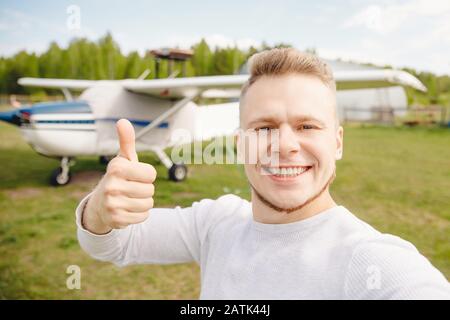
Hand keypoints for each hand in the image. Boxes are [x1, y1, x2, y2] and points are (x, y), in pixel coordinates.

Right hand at [83, 119, 156, 233]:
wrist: (100, 205)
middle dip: (145, 190)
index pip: (151, 174)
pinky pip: (143, 216)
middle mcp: (112, 186)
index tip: (135, 176)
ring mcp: (112, 204)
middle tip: (131, 189)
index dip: (147, 175)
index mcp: (116, 168)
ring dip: (143, 202)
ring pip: (148, 204)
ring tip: (129, 199)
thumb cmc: (118, 178)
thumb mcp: (122, 159)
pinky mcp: (116, 220)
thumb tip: (123, 121)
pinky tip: (128, 209)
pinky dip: (139, 214)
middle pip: (150, 190)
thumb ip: (126, 140)